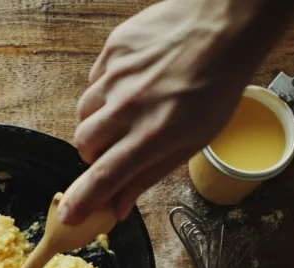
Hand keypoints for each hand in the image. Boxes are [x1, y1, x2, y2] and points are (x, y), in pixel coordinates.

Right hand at [62, 0, 293, 223]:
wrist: (224, 26)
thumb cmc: (216, 86)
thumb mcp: (191, 141)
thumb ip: (148, 175)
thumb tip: (119, 206)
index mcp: (153, 134)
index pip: (103, 176)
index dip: (82, 200)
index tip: (69, 215)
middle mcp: (129, 106)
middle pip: (85, 145)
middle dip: (94, 154)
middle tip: (117, 148)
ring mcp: (117, 75)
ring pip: (85, 113)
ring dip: (99, 122)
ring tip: (129, 111)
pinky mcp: (112, 50)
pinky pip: (94, 81)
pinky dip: (106, 91)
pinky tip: (133, 84)